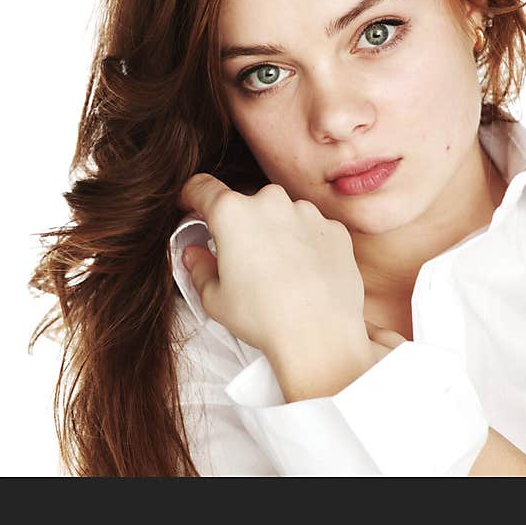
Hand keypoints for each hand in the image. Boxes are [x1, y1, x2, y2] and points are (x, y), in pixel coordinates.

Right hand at [178, 173, 369, 363]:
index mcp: (232, 213)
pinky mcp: (334, 229)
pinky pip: (310, 229)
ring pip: (280, 215)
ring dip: (273, 233)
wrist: (320, 337)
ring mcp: (307, 212)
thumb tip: (195, 254)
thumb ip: (198, 267)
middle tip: (239, 260)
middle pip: (244, 203)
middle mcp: (270, 202)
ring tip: (275, 273)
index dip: (191, 197)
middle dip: (238, 225)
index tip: (191, 206)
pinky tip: (302, 275)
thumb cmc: (264, 318)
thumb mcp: (213, 298)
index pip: (201, 187)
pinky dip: (303, 245)